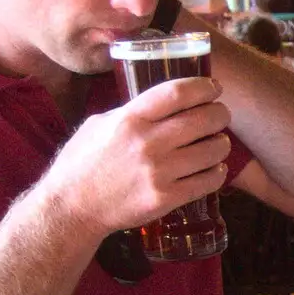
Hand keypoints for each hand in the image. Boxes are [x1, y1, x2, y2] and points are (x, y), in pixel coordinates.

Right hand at [39, 77, 231, 238]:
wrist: (71, 208)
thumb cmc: (82, 163)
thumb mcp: (100, 124)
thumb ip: (132, 112)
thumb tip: (163, 103)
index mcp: (130, 119)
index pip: (178, 93)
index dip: (203, 87)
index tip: (214, 88)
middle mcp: (147, 143)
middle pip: (204, 119)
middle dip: (220, 114)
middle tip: (221, 115)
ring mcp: (159, 172)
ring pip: (213, 150)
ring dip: (222, 144)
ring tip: (217, 142)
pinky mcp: (166, 198)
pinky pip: (208, 181)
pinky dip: (217, 172)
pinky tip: (214, 168)